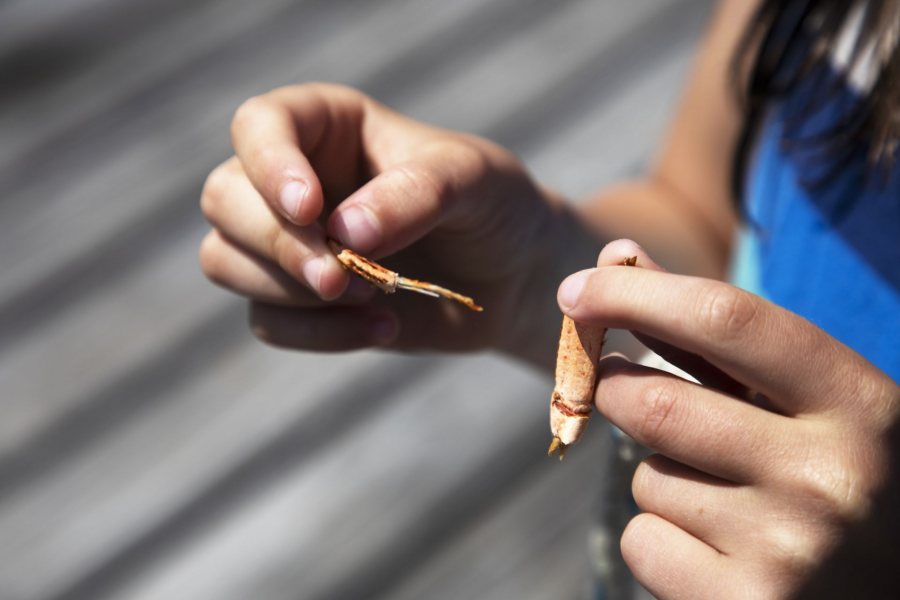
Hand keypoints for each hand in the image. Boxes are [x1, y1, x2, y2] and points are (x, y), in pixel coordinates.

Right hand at [200, 83, 583, 355]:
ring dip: (288, 291)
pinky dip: (318, 335)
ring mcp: (289, 243)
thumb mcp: (471, 182)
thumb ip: (413, 195)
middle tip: (339, 277)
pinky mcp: (299, 302)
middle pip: (225, 199)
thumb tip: (343, 235)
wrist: (514, 276)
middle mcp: (294, 179)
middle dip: (277, 244)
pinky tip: (384, 328)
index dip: (269, 165)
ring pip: (224, 260)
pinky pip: (266, 322)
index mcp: (326, 126)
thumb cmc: (493, 206)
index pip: (259, 125)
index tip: (311, 209)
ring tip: (372, 298)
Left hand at [559, 240, 899, 598]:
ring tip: (728, 499)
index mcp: (859, 403)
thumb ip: (717, 331)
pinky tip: (722, 554)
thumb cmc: (835, 472)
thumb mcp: (809, 399)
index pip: (725, 319)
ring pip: (647, 480)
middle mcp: (829, 476)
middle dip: (616, 390)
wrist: (891, 588)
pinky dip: (660, 539)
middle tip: (624, 389)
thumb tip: (616, 258)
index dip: (635, 294)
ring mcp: (789, 551)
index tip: (576, 291)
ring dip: (659, 476)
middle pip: (653, 404)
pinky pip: (643, 542)